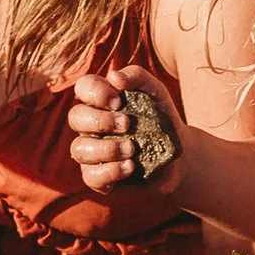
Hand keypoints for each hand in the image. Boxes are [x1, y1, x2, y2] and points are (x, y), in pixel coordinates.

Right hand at [67, 60, 183, 197]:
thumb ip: (137, 76)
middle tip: (127, 124)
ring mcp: (92, 153)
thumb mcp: (156, 92)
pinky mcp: (98, 177)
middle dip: (100, 121)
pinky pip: (90, 176)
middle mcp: (90, 126)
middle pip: (75, 118)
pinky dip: (110, 171)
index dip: (94, 92)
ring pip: (78, 149)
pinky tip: (130, 166)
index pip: (82, 87)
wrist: (179, 155)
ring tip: (132, 149)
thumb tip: (113, 76)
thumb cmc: (162, 119)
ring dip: (106, 149)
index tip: (118, 101)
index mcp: (100, 101)